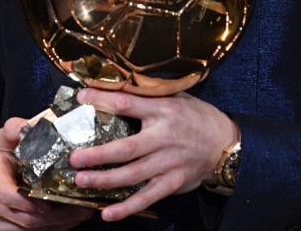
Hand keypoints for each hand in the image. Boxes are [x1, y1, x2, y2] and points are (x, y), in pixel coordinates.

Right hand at [0, 117, 93, 230]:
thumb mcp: (2, 141)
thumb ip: (15, 129)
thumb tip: (31, 124)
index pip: (10, 196)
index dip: (34, 200)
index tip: (57, 195)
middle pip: (27, 217)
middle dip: (57, 215)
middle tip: (83, 206)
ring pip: (31, 229)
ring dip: (59, 224)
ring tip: (82, 213)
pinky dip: (52, 229)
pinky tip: (70, 221)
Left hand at [69, 89, 238, 221]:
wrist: (226, 144)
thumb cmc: (196, 117)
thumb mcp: (176, 98)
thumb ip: (149, 96)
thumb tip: (117, 86)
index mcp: (163, 110)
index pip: (128, 103)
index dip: (104, 99)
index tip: (80, 97)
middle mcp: (164, 137)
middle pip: (126, 148)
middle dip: (98, 154)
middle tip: (74, 158)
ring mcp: (169, 162)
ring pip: (133, 174)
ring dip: (105, 180)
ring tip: (81, 181)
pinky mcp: (173, 182)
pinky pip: (147, 197)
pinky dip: (127, 207)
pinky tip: (107, 213)